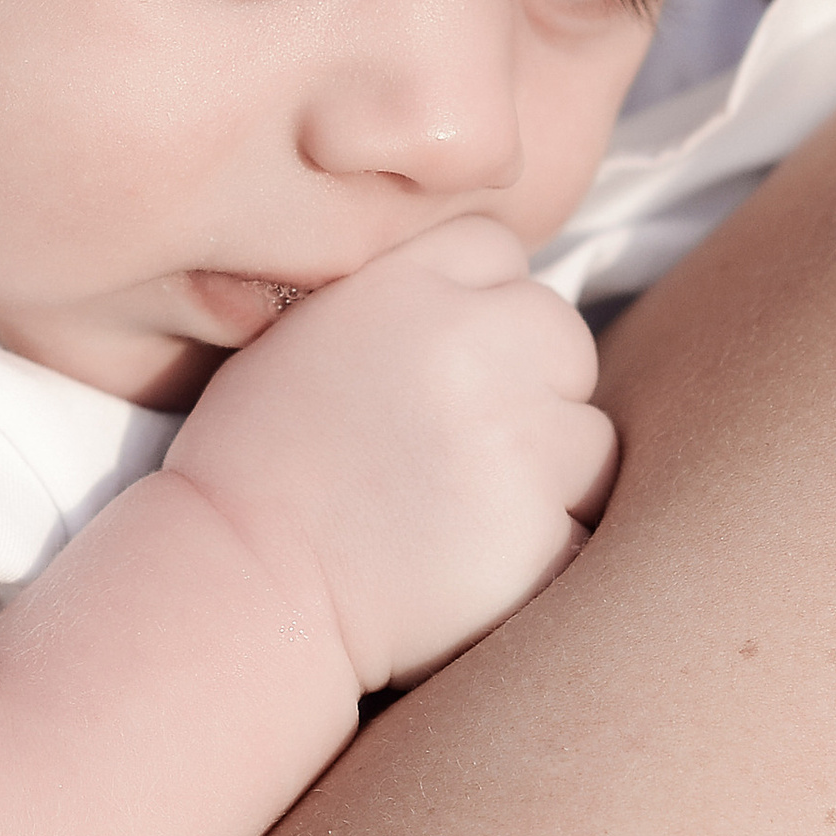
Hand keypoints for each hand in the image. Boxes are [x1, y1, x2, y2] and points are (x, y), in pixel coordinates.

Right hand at [164, 218, 617, 695]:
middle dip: (532, 382)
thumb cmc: (252, 467)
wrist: (245, 585)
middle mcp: (472, 344)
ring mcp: (515, 437)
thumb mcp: (301, 336)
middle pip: (563, 335)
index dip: (478, 302)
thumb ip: (394, 296)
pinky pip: (585, 530)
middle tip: (466, 441)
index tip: (445, 358)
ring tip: (468, 509)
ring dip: (549, 472)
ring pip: (589, 437)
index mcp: (405, 284)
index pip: (498, 250)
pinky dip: (549, 550)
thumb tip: (469, 293)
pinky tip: (480, 562)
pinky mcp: (540, 528)